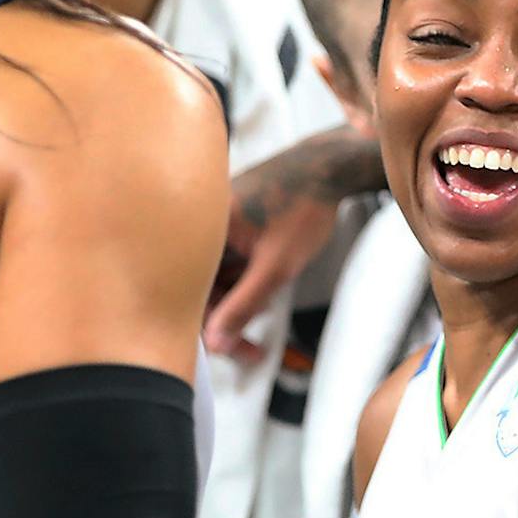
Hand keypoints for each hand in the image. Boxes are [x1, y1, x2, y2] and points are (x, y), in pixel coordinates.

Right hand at [204, 128, 381, 358]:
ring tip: (270, 303)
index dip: (210, 327)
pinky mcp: (232, 220)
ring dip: (239, 297)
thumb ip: (243, 306)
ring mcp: (217, 221)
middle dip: (231, 316)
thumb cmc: (303, 208)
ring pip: (215, 275)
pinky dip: (245, 277)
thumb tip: (216, 342)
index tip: (234, 351)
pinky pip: (227, 258)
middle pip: (201, 285)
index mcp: (202, 229)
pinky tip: (268, 281)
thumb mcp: (275, 268)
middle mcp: (202, 223)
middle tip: (254, 347)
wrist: (329, 167)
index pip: (188, 291)